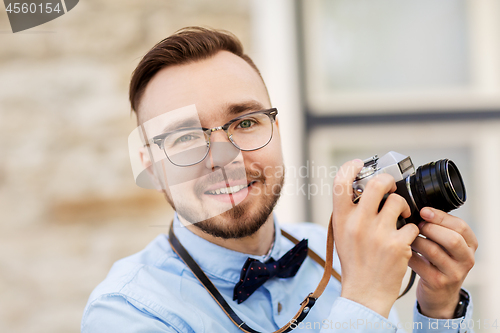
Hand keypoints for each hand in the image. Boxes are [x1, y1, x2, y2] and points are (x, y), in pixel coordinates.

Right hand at [332, 160, 419, 317]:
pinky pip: (411, 225)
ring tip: (402, 217)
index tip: (360, 165)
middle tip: (391, 188)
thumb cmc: (354, 261)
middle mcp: (358, 223)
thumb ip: (349, 211)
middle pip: (377, 183)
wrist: (365, 291)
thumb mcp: (342, 233)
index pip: (341, 182)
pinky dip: (411, 231)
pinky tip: (404, 239)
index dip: (351, 166)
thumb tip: (362, 187)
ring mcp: (378, 233)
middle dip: (389, 181)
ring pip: (399, 202)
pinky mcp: (396, 244)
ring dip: (404, 207)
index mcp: (341, 218)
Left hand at [409, 207, 476, 318]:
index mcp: (470, 245)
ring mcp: (454, 273)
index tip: (424, 211)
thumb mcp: (446, 245)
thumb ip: (440, 228)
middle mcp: (466, 259)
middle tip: (415, 225)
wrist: (439, 294)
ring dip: (416, 240)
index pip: (461, 226)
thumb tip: (420, 209)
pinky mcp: (438, 283)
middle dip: (430, 229)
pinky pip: (420, 264)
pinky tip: (402, 250)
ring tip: (407, 237)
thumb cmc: (438, 262)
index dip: (440, 216)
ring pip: (434, 251)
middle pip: (452, 239)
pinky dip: (408, 254)